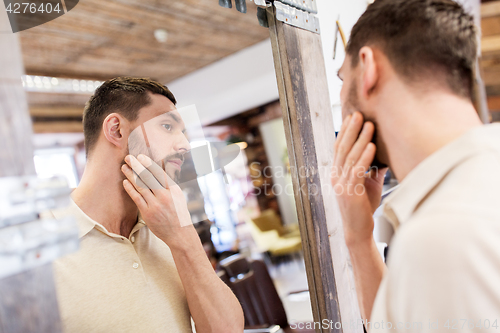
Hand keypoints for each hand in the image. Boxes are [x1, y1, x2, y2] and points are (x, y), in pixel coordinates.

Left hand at [121, 154, 193, 247]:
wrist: (179, 233)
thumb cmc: (178, 213)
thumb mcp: (178, 196)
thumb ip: (168, 185)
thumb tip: (160, 170)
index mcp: (173, 190)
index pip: (159, 173)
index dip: (148, 164)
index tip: (140, 156)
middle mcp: (165, 196)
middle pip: (148, 177)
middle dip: (137, 166)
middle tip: (128, 157)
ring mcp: (155, 205)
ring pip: (140, 186)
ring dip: (131, 175)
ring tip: (124, 167)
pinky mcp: (147, 213)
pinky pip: (136, 198)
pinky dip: (130, 189)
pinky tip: (125, 182)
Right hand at [331, 112, 386, 246]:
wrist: (358, 231)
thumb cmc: (363, 208)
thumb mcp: (368, 185)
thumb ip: (372, 169)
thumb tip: (383, 154)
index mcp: (337, 174)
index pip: (339, 149)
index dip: (344, 132)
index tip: (351, 117)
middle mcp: (336, 177)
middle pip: (342, 149)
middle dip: (350, 130)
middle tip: (358, 113)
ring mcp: (341, 185)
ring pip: (350, 157)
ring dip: (360, 139)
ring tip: (368, 125)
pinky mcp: (350, 193)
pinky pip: (357, 171)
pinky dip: (365, 157)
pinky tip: (371, 146)